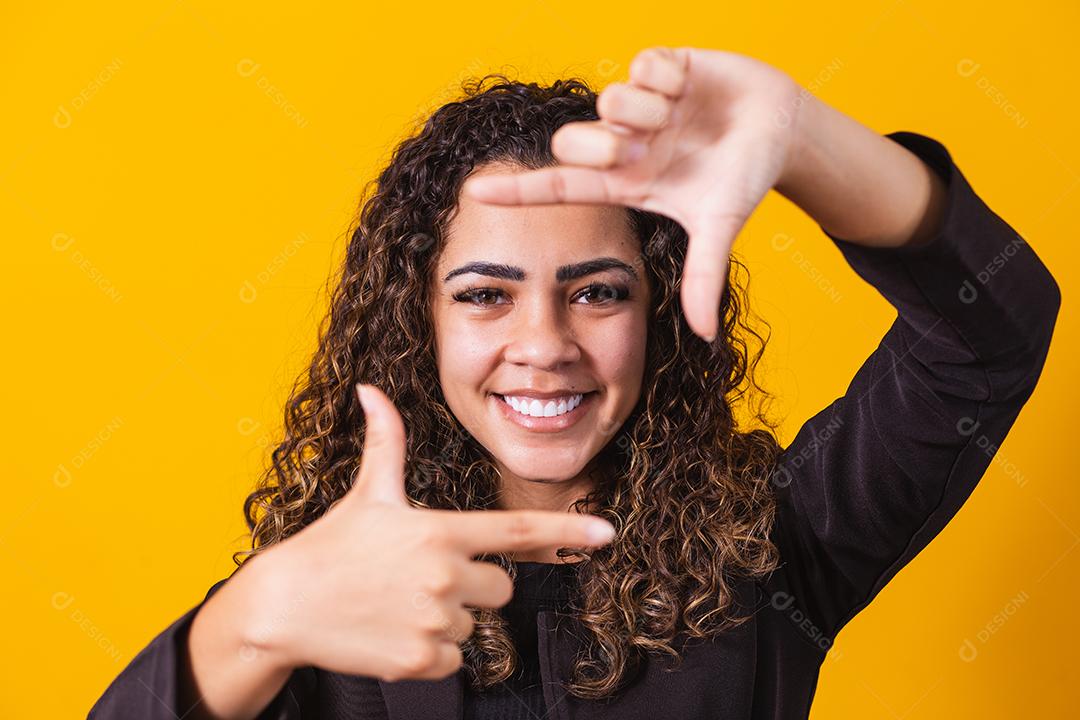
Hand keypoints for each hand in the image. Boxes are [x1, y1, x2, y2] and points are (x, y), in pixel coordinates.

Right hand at [245, 384, 616, 681]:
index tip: (607, 532)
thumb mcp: (368, 494)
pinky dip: (431, 651)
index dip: (568, 531)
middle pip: (502, 589)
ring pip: (476, 627)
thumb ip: (386, 441)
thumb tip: (372, 389)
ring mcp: (435, 623)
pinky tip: (394, 632)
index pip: (518, 532)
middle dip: (474, 584)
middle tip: (424, 577)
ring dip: (449, 619)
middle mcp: (445, 577)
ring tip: (400, 603)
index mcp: (441, 532)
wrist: (282, 607)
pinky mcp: (421, 662)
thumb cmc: (330, 545)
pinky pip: (455, 660)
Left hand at [462, 47, 805, 341]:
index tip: (474, 194)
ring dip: (650, 111)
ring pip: (610, 100)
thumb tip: (704, 334)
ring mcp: (637, 104)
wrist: (782, 128)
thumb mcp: (719, 225)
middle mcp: (622, 142)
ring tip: (681, 116)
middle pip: (573, 141)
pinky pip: (643, 64)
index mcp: (625, 180)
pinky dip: (671, 77)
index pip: (560, 187)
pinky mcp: (658, 65)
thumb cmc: (744, 178)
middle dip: (606, 146)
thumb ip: (704, 276)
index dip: (518, 192)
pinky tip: (690, 87)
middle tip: (646, 147)